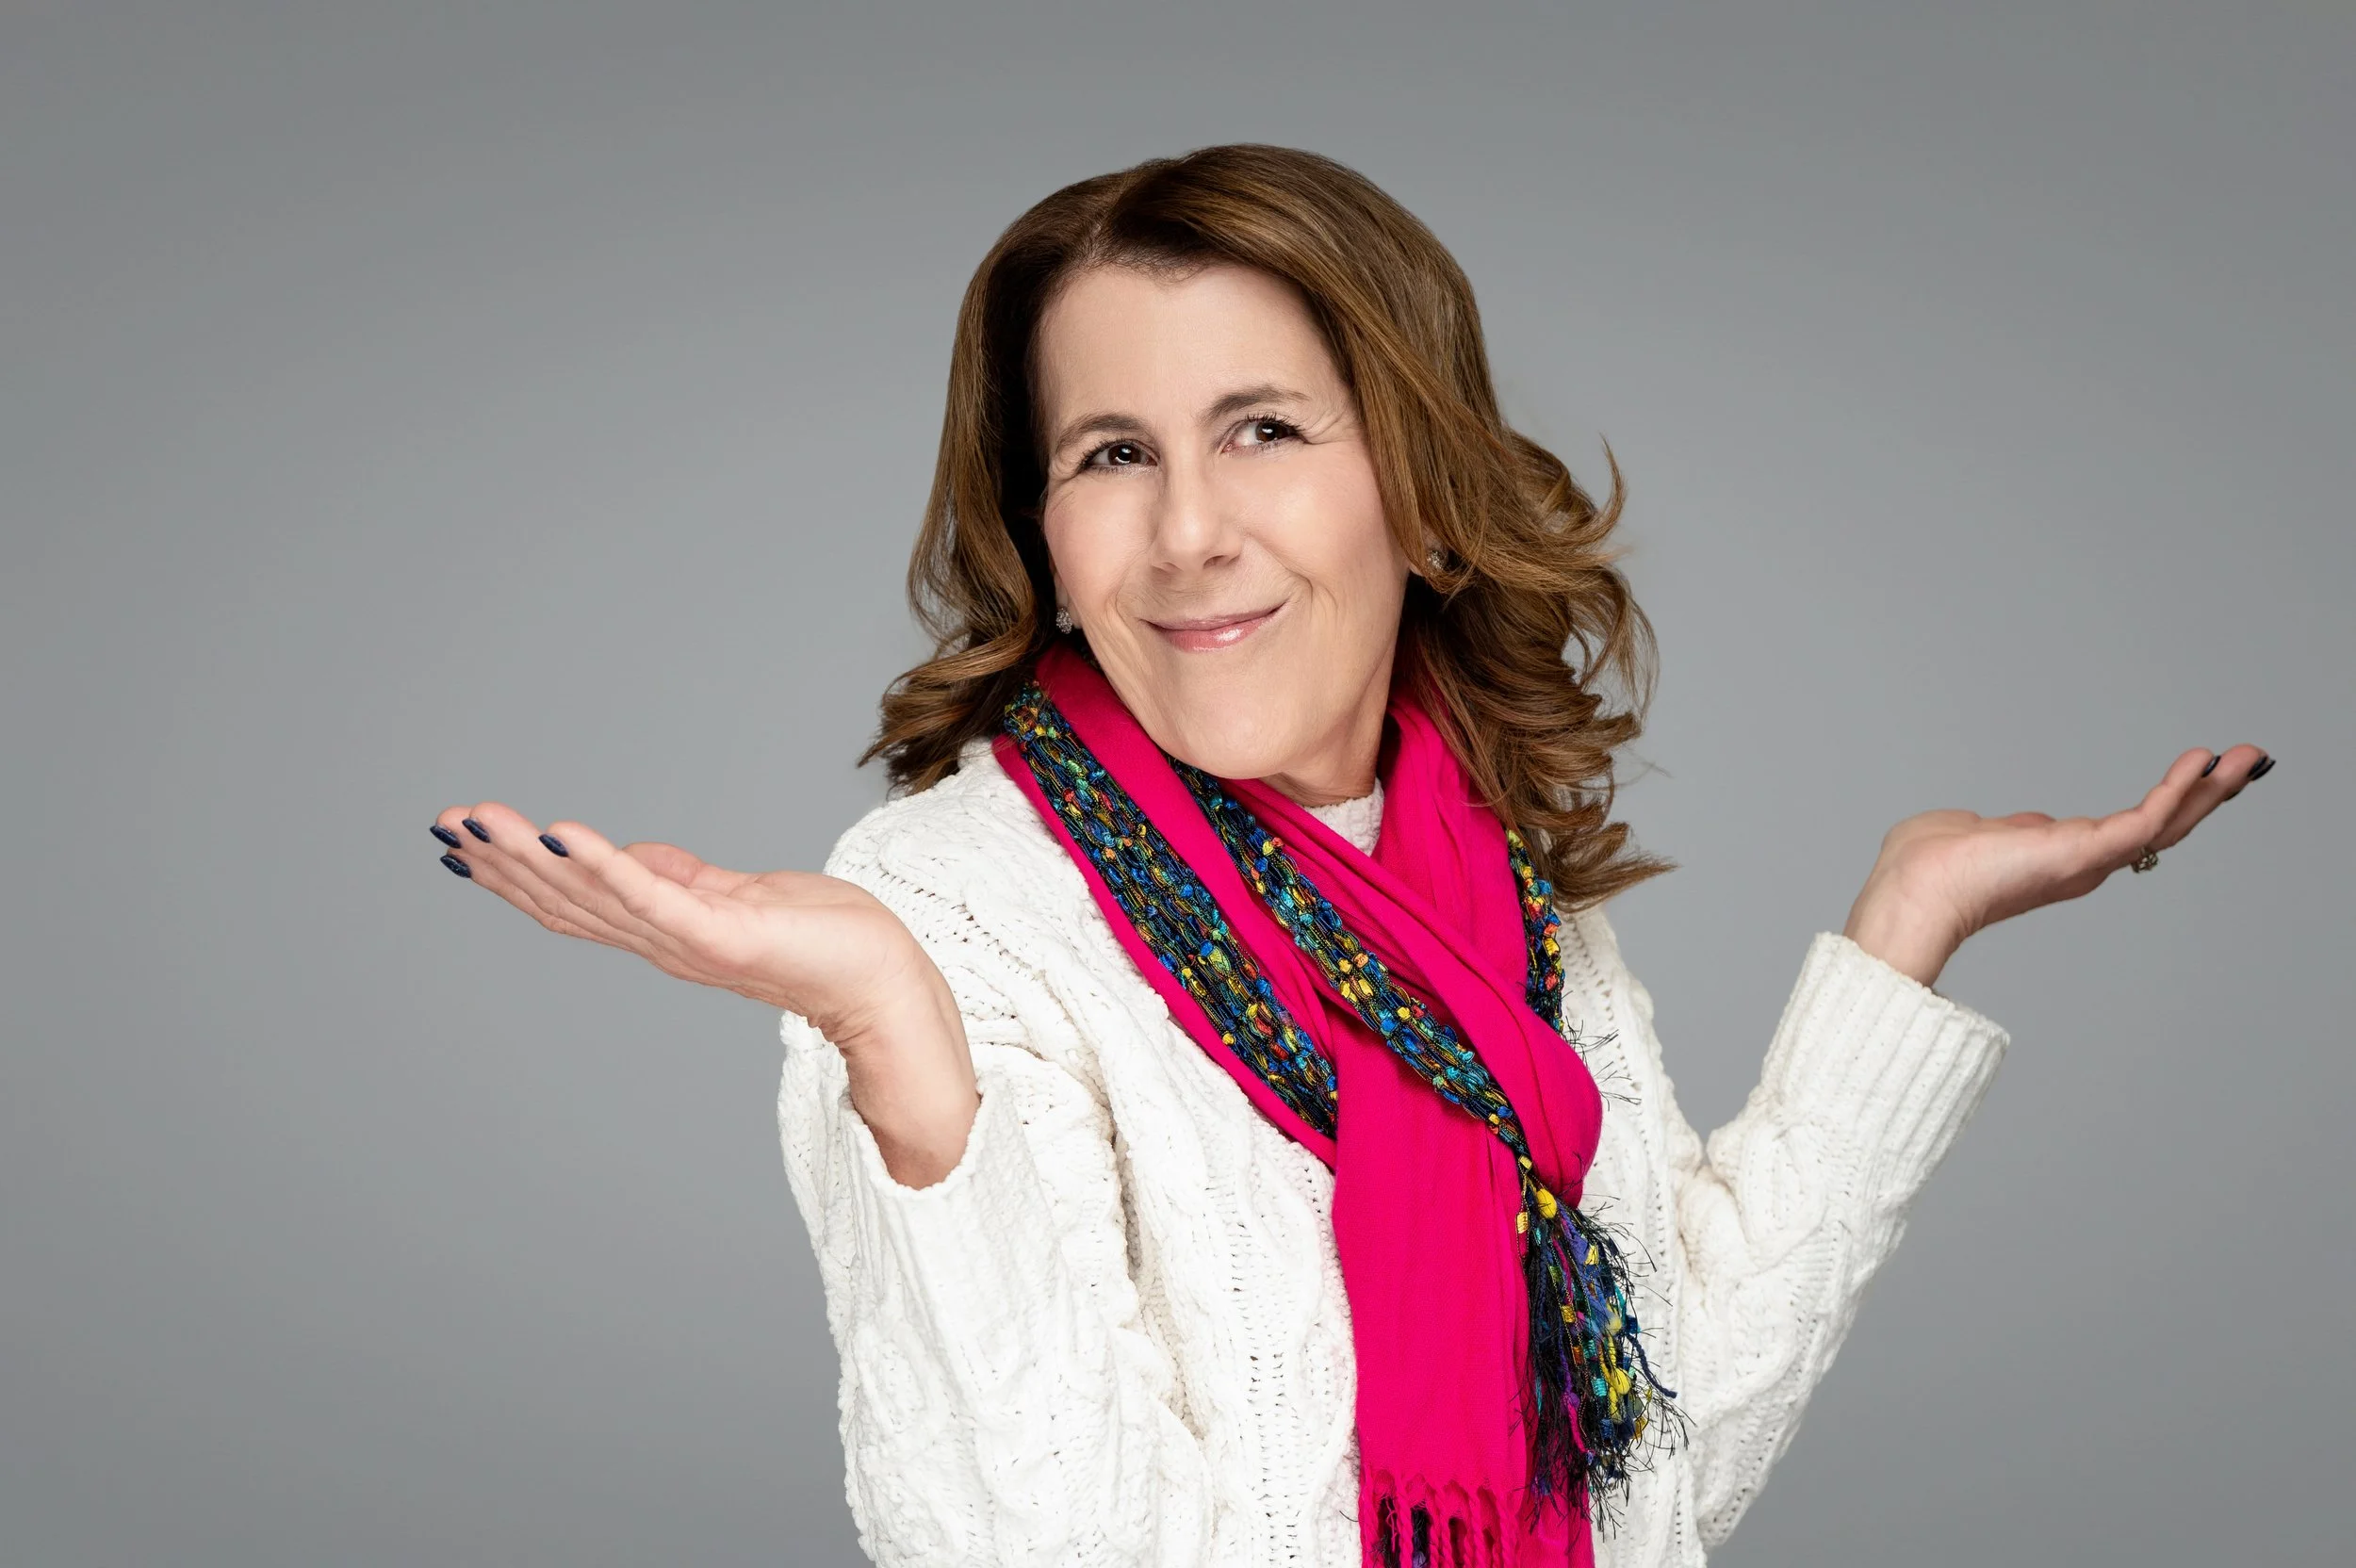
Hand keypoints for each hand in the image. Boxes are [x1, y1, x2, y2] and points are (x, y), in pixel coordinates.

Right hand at [428, 800, 979, 1184]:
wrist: (885, 983)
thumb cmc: (827, 940)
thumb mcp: (740, 898)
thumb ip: (684, 882)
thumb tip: (635, 857)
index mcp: (665, 934)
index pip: (574, 901)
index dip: (515, 871)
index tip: (463, 838)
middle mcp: (664, 945)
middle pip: (564, 901)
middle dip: (501, 862)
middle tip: (444, 823)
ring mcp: (688, 942)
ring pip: (591, 896)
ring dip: (529, 857)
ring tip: (478, 821)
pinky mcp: (720, 933)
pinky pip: (649, 896)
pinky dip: (601, 865)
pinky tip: (559, 833)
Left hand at [1841, 743, 2275, 988]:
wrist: (1916, 888)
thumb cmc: (1925, 865)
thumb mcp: (1970, 833)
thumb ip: (2001, 830)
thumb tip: (2009, 826)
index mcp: (2056, 858)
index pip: (2126, 830)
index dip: (2166, 804)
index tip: (2196, 775)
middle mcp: (2082, 865)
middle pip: (2162, 826)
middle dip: (2207, 794)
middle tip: (2247, 763)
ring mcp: (2088, 861)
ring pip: (2168, 823)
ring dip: (2212, 790)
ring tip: (2250, 758)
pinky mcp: (2087, 853)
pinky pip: (2146, 818)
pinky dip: (2179, 789)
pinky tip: (2205, 762)